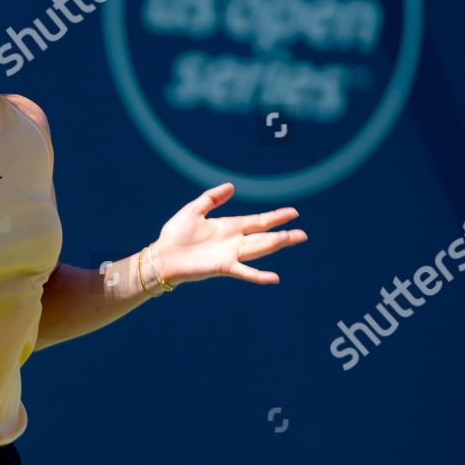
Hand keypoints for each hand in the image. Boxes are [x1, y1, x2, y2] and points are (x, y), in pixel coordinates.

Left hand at [152, 182, 306, 286]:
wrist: (161, 256)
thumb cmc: (175, 235)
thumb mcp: (194, 210)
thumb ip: (212, 198)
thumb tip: (232, 186)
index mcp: (229, 226)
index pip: (258, 221)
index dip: (275, 217)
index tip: (293, 213)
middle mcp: (233, 241)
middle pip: (264, 237)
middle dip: (283, 234)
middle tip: (303, 234)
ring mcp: (230, 255)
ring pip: (258, 249)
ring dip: (276, 245)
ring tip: (293, 239)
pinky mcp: (222, 267)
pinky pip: (244, 272)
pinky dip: (259, 276)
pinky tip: (274, 278)